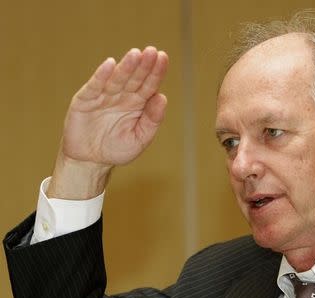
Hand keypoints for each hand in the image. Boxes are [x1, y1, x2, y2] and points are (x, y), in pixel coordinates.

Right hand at [47, 47, 168, 198]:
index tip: (163, 58)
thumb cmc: (117, 149)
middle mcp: (122, 96)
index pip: (149, 85)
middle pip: (134, 78)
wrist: (90, 161)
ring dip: (126, 67)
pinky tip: (110, 64)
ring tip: (135, 54)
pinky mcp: (85, 100)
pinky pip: (94, 86)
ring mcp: (103, 97)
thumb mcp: (139, 138)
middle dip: (143, 65)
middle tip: (151, 52)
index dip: (156, 72)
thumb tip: (162, 97)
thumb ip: (152, 120)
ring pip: (116, 79)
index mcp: (138, 103)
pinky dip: (101, 76)